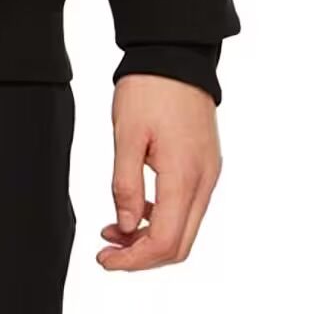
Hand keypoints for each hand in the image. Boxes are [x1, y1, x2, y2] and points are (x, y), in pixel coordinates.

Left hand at [97, 73, 222, 270]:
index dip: (134, 259)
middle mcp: (204, 181)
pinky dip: (162, 217)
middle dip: (142, 256)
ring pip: (184, 227)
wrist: (176, 54)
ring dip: (151, 237)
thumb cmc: (150, 87)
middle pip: (179, 244)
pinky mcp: (205, 164)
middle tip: (107, 251)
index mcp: (184, 176)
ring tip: (113, 229)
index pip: (165, 241)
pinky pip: (187, 206)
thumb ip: (125, 184)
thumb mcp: (127, 133)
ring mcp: (208, 173)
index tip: (105, 258)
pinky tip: (135, 208)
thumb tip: (125, 227)